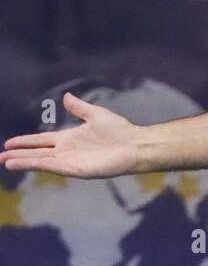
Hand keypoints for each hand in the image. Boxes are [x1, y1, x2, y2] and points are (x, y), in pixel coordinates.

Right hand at [1, 92, 138, 177]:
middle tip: (1, 157)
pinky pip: (56, 167)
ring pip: (42, 161)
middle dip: (19, 155)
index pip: (41, 140)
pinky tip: (28, 164)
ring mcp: (72, 161)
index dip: (25, 141)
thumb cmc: (120, 131)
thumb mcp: (95, 114)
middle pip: (37, 153)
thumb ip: (79, 107)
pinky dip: (40, 165)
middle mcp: (67, 151)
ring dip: (25, 162)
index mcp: (69, 138)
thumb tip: (65, 96)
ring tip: (7, 162)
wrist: (136, 144)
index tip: (8, 143)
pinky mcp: (78, 169)